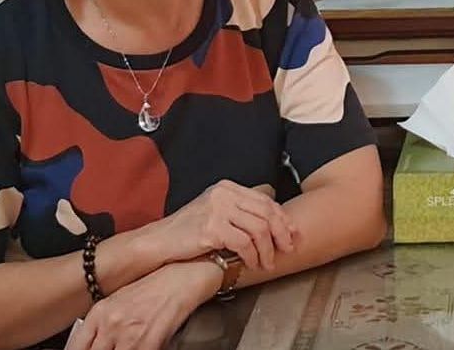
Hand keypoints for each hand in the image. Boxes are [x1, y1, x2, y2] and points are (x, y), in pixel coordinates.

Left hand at [66, 261, 218, 349]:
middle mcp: (109, 324)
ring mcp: (127, 336)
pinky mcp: (147, 345)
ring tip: (127, 347)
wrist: (179, 278)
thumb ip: (103, 323)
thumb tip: (94, 342)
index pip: (76, 346)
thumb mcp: (120, 300)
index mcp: (99, 312)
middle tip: (110, 349)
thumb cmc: (153, 286)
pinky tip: (140, 348)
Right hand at [148, 180, 295, 270]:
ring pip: (258, 229)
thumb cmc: (188, 230)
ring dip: (267, 250)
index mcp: (226, 187)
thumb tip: (272, 221)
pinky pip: (244, 243)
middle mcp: (223, 194)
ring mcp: (217, 209)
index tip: (293, 234)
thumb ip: (239, 210)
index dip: (282, 218)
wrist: (160, 240)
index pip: (264, 200)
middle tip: (286, 250)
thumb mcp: (215, 210)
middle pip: (266, 212)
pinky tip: (250, 264)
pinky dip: (252, 257)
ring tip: (266, 263)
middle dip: (281, 234)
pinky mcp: (212, 228)